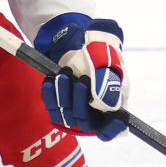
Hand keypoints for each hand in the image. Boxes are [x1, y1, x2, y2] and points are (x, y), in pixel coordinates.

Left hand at [34, 14, 127, 140]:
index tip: (111, 118)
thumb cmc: (99, 48)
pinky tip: (51, 79)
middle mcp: (97, 109)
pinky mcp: (61, 103)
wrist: (77, 38)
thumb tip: (108, 105)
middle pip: (87, 123)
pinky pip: (52, 109)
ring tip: (64, 74)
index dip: (112, 128)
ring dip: (63, 96)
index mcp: (115, 101)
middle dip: (81, 102)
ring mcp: (78, 107)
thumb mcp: (107, 60)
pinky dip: (50, 95)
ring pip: (68, 117)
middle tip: (79, 80)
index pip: (114, 128)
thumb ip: (109, 82)